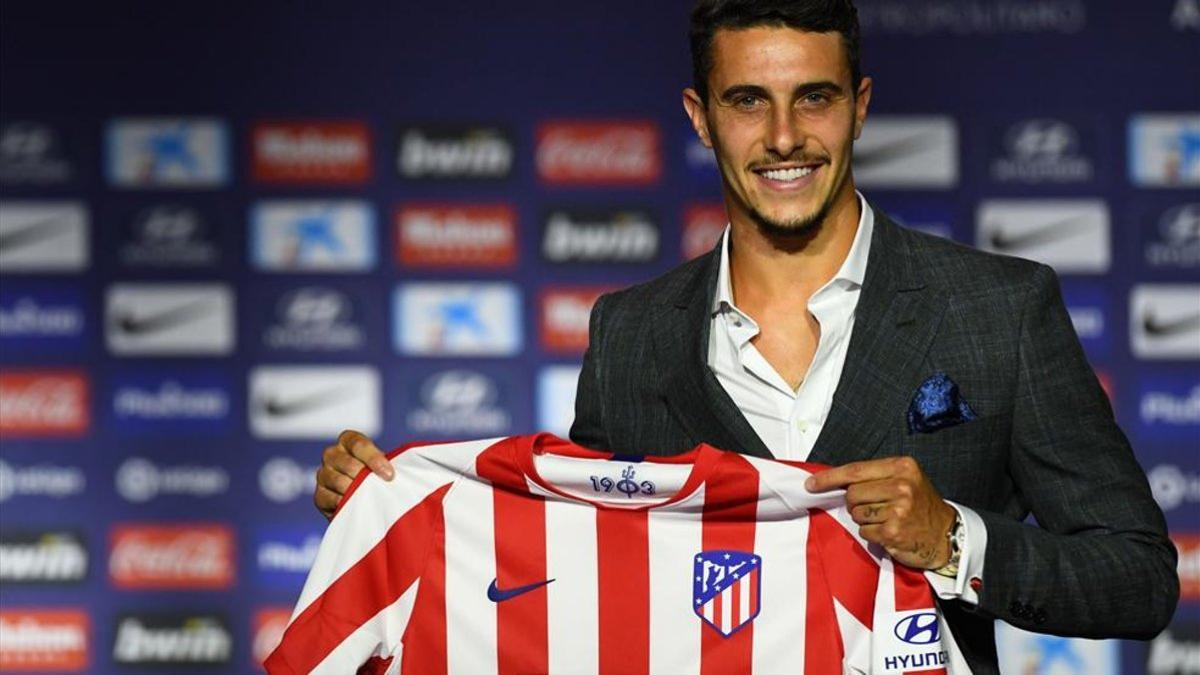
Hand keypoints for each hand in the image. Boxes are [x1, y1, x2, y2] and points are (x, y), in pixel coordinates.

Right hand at [314, 429, 393, 519]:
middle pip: (347, 463)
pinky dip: (344, 503)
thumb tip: (395, 471)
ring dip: (356, 491)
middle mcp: (332, 454)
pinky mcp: (319, 495)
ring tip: (370, 497)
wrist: (367, 499)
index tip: (389, 475)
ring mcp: (323, 474)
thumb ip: (390, 461)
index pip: (358, 444)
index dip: (374, 458)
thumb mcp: (385, 464)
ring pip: (338, 481)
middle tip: (381, 488)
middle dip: (366, 477)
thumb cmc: (379, 476)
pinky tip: (356, 505)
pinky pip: (329, 499)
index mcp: (348, 440)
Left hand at [806, 456, 955, 569]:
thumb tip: (834, 482)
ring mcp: (898, 509)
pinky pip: (864, 531)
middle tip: (874, 508)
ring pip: (856, 513)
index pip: (855, 470)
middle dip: (855, 503)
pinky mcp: (893, 531)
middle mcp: (901, 485)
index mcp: (902, 467)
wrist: (947, 534)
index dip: (830, 478)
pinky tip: (889, 532)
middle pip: (852, 493)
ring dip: (864, 519)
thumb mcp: (905, 480)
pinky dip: (872, 534)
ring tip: (886, 519)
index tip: (811, 484)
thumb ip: (875, 477)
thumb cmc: (920, 506)